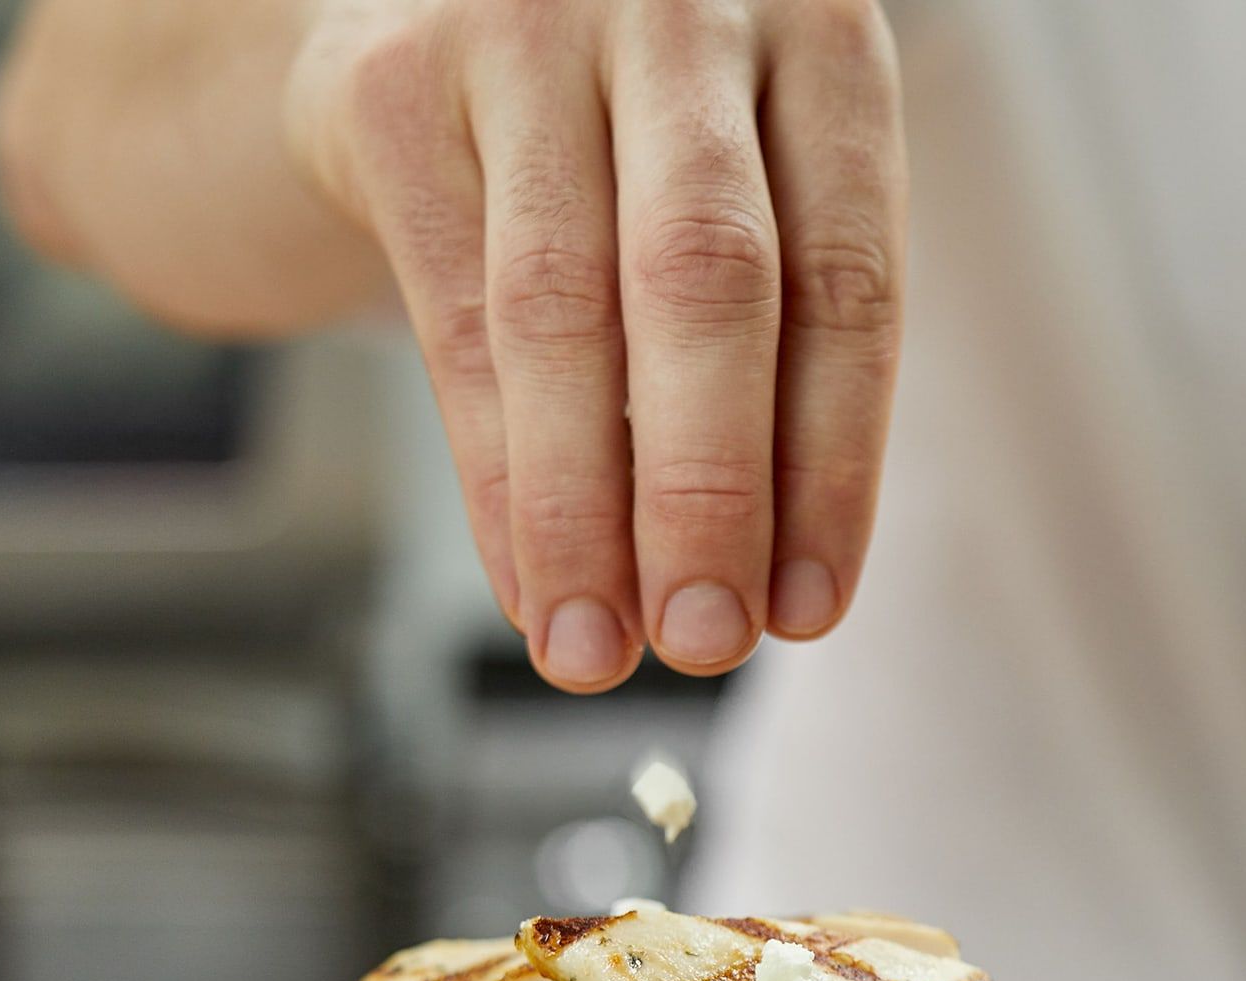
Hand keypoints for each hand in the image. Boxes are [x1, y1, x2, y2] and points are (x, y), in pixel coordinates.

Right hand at [0, 0, 906, 692]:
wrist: (430, 36)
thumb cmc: (627, 155)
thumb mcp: (734, 212)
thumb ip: (765, 359)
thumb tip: (762, 593)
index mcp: (816, 34)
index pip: (846, 280)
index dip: (830, 468)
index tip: (806, 611)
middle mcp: (680, 2)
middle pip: (708, 283)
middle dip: (708, 494)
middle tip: (703, 643)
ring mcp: (529, 25)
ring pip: (564, 311)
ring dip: (581, 513)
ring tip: (594, 651)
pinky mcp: (399, 84)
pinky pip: (456, 321)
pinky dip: (494, 477)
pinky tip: (528, 583)